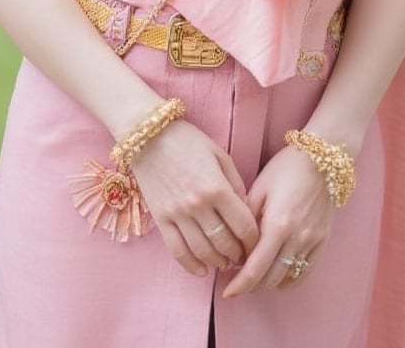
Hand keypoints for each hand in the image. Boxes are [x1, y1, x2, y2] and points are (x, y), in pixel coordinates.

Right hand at [131, 120, 258, 276]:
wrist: (148, 135)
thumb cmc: (187, 140)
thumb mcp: (219, 154)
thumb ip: (235, 182)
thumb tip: (245, 210)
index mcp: (217, 187)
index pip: (244, 226)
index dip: (254, 240)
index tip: (257, 244)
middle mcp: (198, 205)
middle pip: (225, 244)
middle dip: (239, 255)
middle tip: (243, 256)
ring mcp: (177, 214)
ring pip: (203, 252)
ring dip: (218, 262)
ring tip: (226, 262)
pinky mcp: (160, 219)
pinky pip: (177, 251)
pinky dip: (191, 266)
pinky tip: (202, 270)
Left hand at [221, 145, 332, 297]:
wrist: (322, 158)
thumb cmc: (286, 168)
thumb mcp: (259, 187)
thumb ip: (246, 218)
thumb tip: (236, 245)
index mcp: (277, 225)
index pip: (255, 269)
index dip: (239, 285)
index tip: (227, 292)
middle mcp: (296, 238)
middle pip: (269, 278)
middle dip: (250, 284)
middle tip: (237, 277)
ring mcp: (312, 241)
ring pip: (286, 278)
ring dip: (268, 282)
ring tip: (255, 274)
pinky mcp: (323, 241)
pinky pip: (305, 273)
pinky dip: (289, 280)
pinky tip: (278, 274)